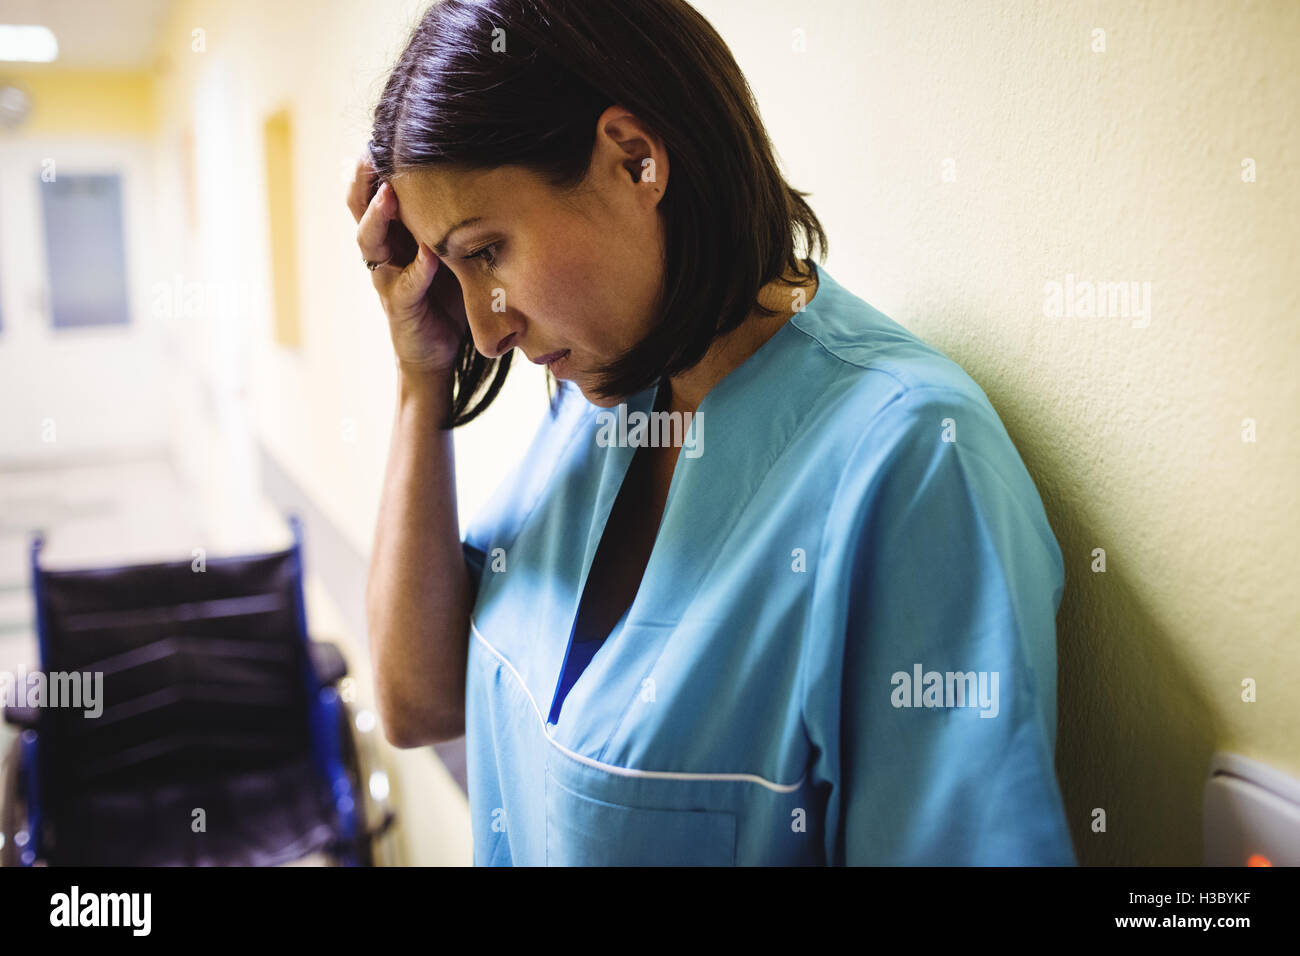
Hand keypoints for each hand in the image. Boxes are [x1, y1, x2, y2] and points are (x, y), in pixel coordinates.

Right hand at [347, 151, 468, 373]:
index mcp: (394, 234)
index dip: (374, 164)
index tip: (383, 131)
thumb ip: (453, 221)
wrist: (439, 353)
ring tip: (390, 194)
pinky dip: (417, 270)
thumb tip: (485, 174)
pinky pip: (405, 285)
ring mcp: (388, 279)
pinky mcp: (401, 307)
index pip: (375, 191)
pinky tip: (428, 255)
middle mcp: (384, 252)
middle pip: (360, 208)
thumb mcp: (451, 251)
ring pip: (370, 242)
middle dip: (364, 179)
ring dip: (379, 217)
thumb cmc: (447, 295)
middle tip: (372, 151)